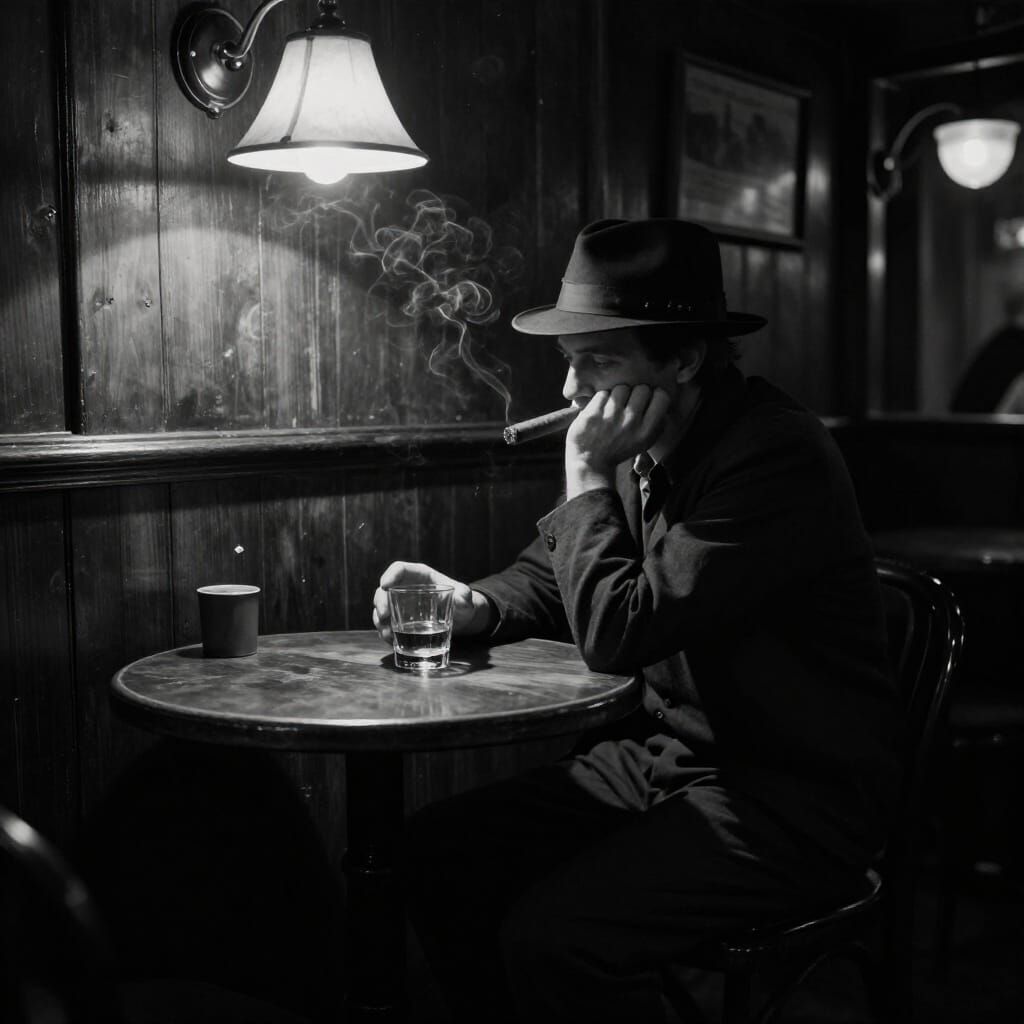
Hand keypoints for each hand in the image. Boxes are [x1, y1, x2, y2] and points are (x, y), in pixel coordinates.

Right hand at [372, 562, 490, 643]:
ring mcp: (401, 605)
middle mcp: (406, 588)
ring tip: (388, 635)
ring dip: (380, 621)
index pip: (399, 569)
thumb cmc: (461, 601)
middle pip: (384, 590)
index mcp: (420, 576)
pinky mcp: (400, 620)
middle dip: (380, 602)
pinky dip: (385, 632)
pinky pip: (387, 624)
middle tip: (384, 617)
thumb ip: (465, 596)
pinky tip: (391, 642)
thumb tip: (463, 600)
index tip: (384, 585)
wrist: (461, 618)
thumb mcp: (465, 597)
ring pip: (382, 609)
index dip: (390, 575)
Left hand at [565, 385, 671, 495]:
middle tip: (629, 403)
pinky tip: (601, 410)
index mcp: (646, 431)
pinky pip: (603, 393)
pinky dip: (602, 399)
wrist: (591, 462)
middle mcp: (630, 423)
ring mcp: (610, 417)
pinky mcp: (592, 414)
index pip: (661, 397)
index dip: (655, 394)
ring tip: (614, 407)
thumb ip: (658, 423)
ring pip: (622, 388)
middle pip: (642, 389)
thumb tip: (662, 398)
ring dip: (618, 395)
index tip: (649, 399)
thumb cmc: (620, 449)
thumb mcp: (645, 442)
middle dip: (636, 393)